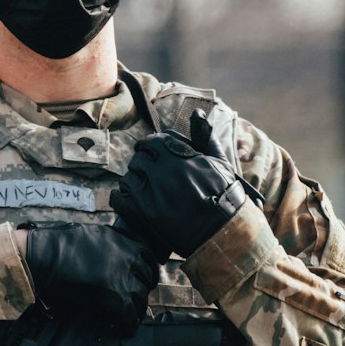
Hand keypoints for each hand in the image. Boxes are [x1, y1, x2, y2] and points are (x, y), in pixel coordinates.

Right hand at [23, 222, 158, 329]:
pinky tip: (125, 328)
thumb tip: (109, 253)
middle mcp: (128, 258)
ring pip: (140, 299)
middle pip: (146, 280)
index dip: (146, 271)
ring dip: (135, 309)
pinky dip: (129, 324)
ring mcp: (123, 278)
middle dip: (141, 290)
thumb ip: (107, 243)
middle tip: (135, 299)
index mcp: (123, 241)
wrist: (43, 256)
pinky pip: (130, 316)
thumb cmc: (57, 243)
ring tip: (129, 316)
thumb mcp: (90, 233)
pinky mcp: (115, 298)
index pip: (148, 258)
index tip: (143, 279)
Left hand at [110, 109, 251, 257]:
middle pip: (138, 159)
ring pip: (128, 178)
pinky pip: (119, 198)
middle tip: (148, 172)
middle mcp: (163, 171)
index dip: (152, 146)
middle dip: (142, 164)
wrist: (224, 233)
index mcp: (179, 156)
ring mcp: (152, 192)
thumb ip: (205, 135)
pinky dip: (121, 198)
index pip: (154, 141)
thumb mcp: (220, 161)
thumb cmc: (224, 195)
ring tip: (143, 189)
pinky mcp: (144, 214)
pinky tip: (131, 201)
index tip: (152, 152)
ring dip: (133, 181)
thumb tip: (197, 113)